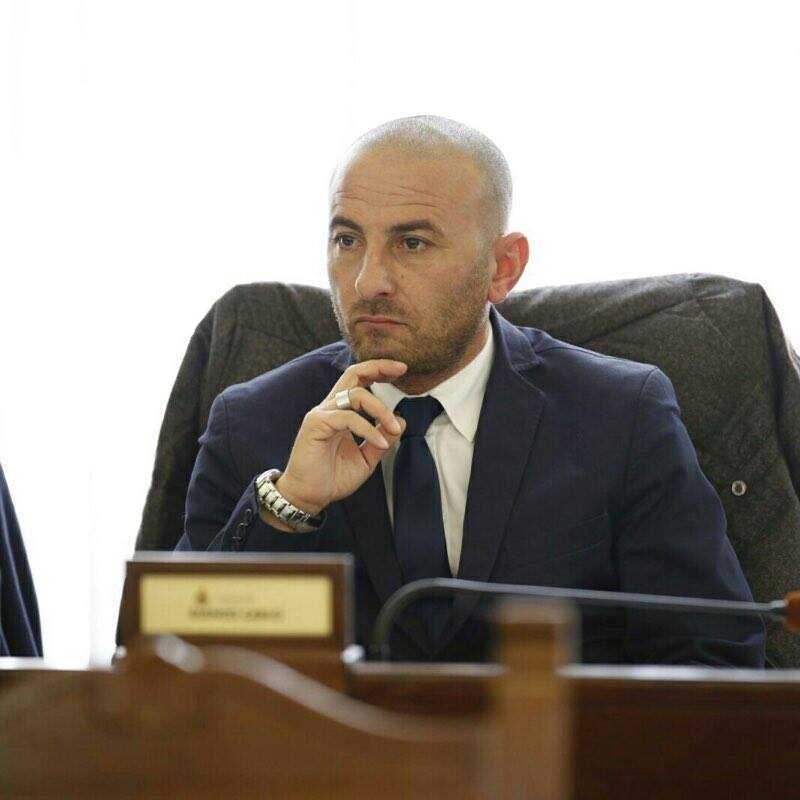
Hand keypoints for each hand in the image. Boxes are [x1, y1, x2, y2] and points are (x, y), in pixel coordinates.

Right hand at [276, 360, 407, 515]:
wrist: (309, 496)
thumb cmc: (333, 477)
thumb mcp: (366, 458)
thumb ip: (381, 438)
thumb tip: (400, 421)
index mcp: (342, 412)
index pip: (359, 380)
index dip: (378, 371)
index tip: (401, 370)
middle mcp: (331, 408)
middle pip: (353, 373)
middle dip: (378, 367)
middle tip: (401, 369)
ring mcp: (322, 414)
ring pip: (355, 394)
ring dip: (381, 409)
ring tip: (393, 428)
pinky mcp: (316, 424)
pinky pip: (348, 418)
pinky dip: (369, 429)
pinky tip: (380, 444)